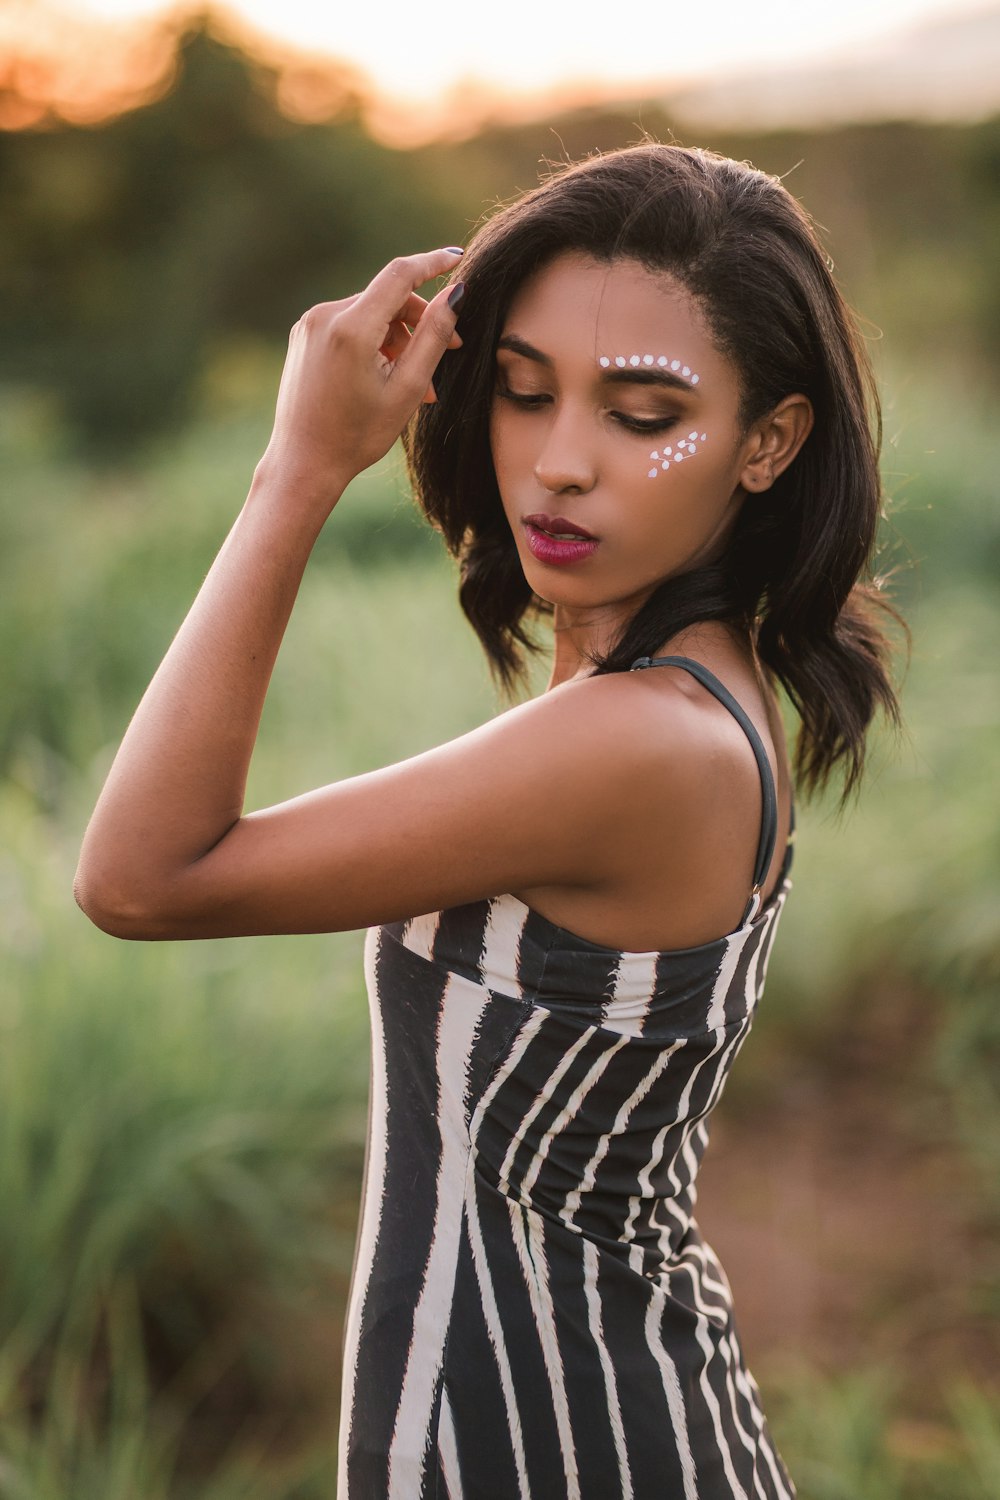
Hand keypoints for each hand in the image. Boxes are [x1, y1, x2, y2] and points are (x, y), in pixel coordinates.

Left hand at [260, 247, 464, 503]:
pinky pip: (349, 328)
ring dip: (399, 341)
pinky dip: (374, 346)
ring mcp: (310, 326)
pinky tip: (386, 380)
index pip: (400, 275)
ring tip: (416, 387)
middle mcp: (325, 316)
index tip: (457, 258)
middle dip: (420, 324)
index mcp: (351, 328)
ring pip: (370, 316)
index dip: (432, 263)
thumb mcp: (407, 388)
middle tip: (450, 354)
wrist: (303, 464)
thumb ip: (434, 336)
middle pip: (387, 299)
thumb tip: (455, 294)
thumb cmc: (357, 435)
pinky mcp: (303, 338)